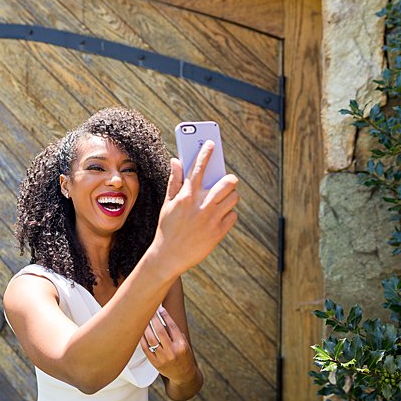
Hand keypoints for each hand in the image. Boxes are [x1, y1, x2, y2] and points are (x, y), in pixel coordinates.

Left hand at [140, 307, 197, 384]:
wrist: (183, 375)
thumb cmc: (183, 355)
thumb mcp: (184, 344)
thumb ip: (174, 332)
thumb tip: (161, 317)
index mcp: (182, 345)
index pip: (172, 326)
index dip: (165, 316)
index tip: (159, 309)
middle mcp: (173, 351)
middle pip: (160, 331)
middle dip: (154, 319)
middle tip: (149, 311)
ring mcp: (163, 358)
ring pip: (151, 339)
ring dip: (146, 327)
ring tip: (143, 320)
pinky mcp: (155, 363)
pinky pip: (146, 349)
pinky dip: (142, 339)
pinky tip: (140, 332)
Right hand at [152, 141, 238, 275]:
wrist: (169, 256)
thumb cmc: (167, 228)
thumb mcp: (168, 203)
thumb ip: (174, 181)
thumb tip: (176, 160)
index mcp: (187, 195)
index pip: (199, 167)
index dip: (206, 152)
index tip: (211, 143)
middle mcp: (202, 204)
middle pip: (227, 182)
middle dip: (229, 179)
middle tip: (226, 181)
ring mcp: (212, 218)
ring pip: (233, 198)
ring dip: (230, 196)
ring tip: (223, 200)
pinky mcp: (219, 231)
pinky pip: (233, 215)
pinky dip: (228, 214)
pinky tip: (219, 217)